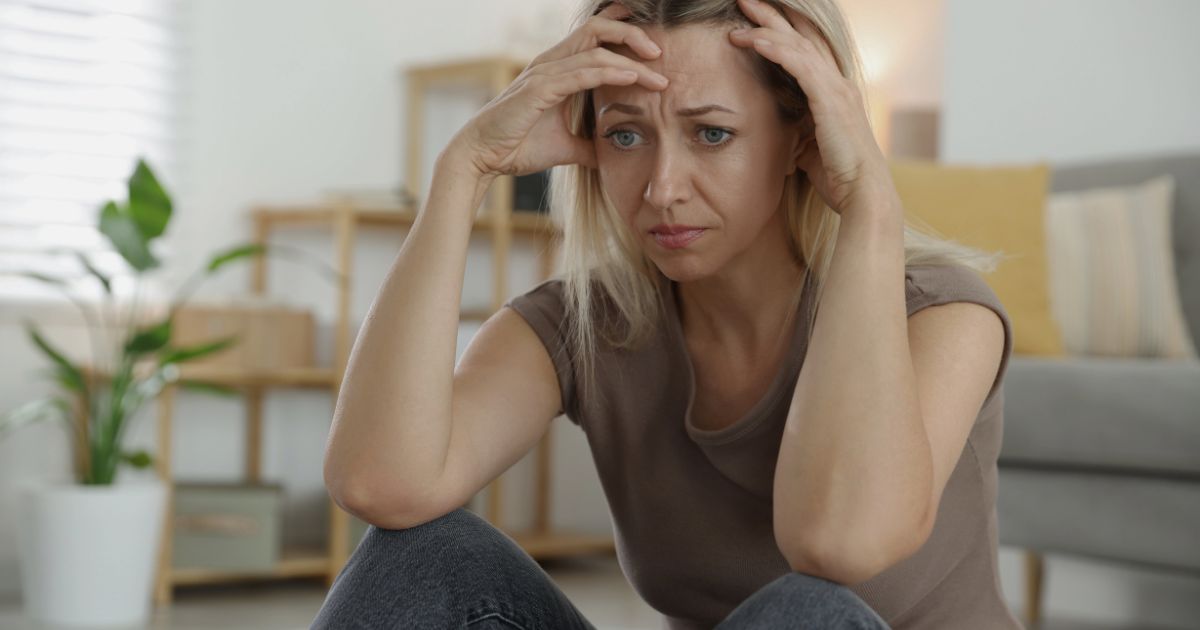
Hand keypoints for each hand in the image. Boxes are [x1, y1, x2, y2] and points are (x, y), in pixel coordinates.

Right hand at [451, 2, 668, 178]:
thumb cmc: (517, 147)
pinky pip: (583, 73)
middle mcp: (551, 63)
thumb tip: (612, 156)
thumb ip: (590, 146)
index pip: (593, 36)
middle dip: (632, 35)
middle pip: (597, 29)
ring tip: (657, 70)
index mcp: (556, 69)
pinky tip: (633, 79)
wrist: (483, 158)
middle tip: (660, 52)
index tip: (653, 45)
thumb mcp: (566, 147)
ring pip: (595, 49)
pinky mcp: (540, 90)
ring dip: (630, 58)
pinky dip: (611, 73)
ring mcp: (544, 73)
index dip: (622, 29)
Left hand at [728, 0, 888, 214]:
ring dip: (767, 26)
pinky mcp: (829, 99)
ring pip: (797, 44)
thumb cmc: (839, 178)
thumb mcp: (810, 150)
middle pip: (802, 36)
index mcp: (834, 93)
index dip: (783, 31)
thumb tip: (782, 137)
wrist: (862, 194)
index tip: (756, 19)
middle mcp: (838, 83)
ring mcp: (835, 88)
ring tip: (742, 10)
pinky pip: (797, 64)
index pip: (807, 50)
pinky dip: (774, 49)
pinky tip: (754, 39)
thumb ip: (798, 135)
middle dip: (773, 15)